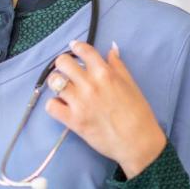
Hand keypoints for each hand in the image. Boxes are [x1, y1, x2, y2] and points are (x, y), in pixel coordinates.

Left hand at [45, 41, 165, 178]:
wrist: (138, 142)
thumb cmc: (138, 112)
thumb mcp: (131, 83)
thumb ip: (118, 65)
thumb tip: (111, 48)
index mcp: (105, 73)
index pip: (83, 50)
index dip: (76, 46)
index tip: (74, 47)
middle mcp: (90, 85)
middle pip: (62, 62)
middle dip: (64, 64)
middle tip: (68, 71)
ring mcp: (79, 102)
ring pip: (54, 82)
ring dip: (57, 83)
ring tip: (63, 88)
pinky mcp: (73, 120)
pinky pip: (51, 106)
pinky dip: (54, 104)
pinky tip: (62, 105)